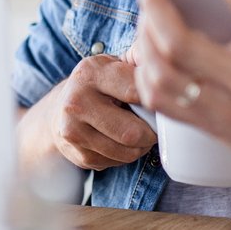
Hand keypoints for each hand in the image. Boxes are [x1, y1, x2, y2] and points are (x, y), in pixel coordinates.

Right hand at [40, 53, 156, 170]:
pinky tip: (118, 141)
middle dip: (150, 133)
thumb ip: (139, 66)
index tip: (161, 102)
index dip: (155, 101)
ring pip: (127, 152)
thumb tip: (170, 76)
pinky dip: (125, 155)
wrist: (60, 108)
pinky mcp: (77, 155)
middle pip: (133, 132)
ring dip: (140, 147)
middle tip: (153, 126)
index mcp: (90, 73)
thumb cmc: (98, 85)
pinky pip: (116, 163)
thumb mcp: (113, 66)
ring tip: (137, 133)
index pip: (137, 91)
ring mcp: (74, 131)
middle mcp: (77, 102)